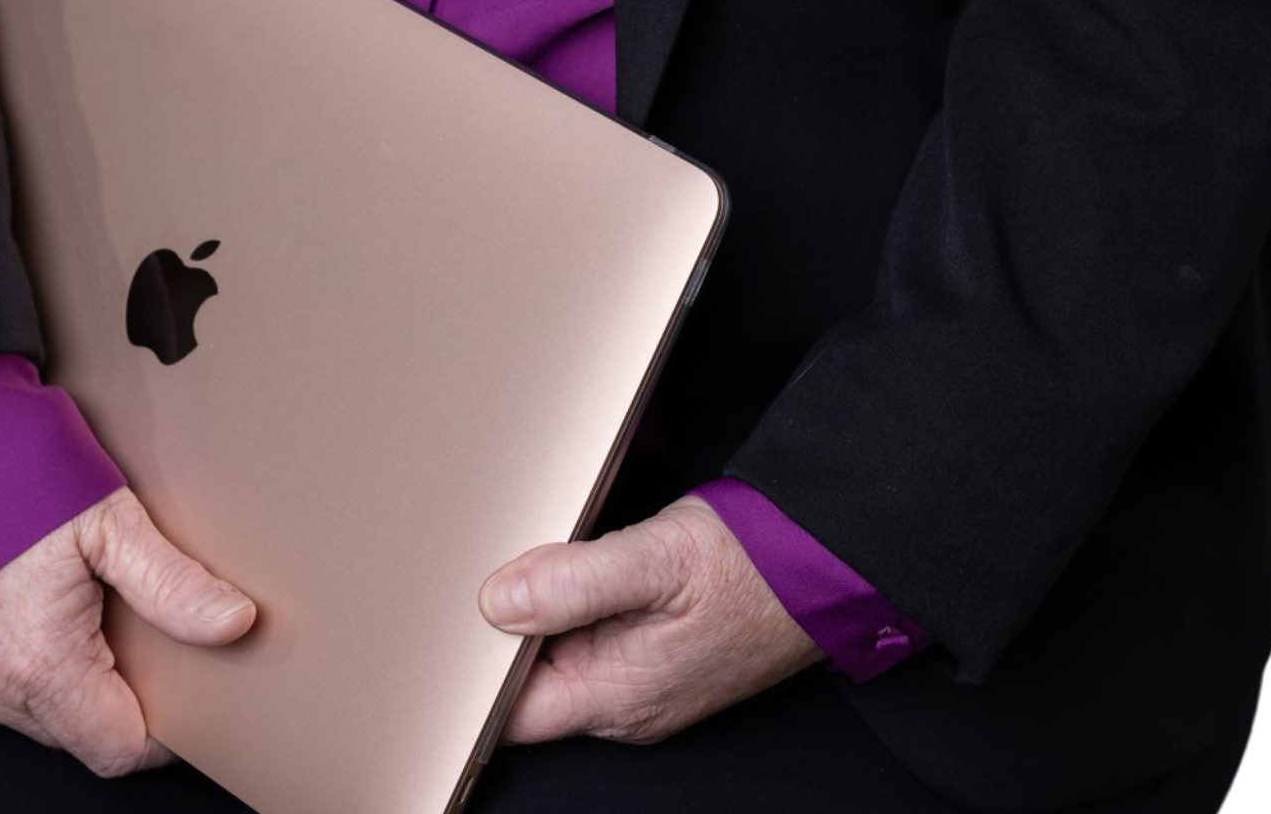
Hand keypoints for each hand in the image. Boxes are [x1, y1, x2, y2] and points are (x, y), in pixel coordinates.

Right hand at [0, 478, 256, 774]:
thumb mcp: (102, 514)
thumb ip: (170, 582)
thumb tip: (232, 624)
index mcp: (40, 668)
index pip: (119, 749)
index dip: (161, 728)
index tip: (182, 686)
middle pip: (74, 725)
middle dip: (110, 684)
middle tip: (124, 610)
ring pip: (26, 704)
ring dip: (56, 665)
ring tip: (66, 589)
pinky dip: (7, 651)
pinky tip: (16, 591)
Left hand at [479, 493, 823, 746]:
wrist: (827, 564)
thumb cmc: (755, 565)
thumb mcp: (659, 557)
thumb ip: (574, 581)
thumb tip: (497, 601)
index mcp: (618, 695)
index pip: (511, 712)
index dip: (472, 672)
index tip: (443, 621)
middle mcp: (626, 703)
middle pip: (529, 682)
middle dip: (499, 631)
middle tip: (472, 568)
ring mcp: (644, 682)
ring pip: (559, 657)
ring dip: (535, 611)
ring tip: (512, 557)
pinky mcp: (658, 654)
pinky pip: (591, 640)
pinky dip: (569, 604)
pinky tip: (562, 563)